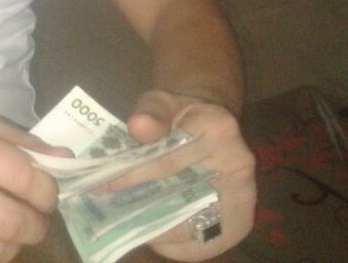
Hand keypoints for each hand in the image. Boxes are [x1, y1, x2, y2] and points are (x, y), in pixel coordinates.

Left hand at [101, 90, 255, 260]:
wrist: (210, 123)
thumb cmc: (181, 114)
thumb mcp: (162, 101)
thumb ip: (150, 112)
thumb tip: (137, 126)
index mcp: (219, 129)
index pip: (168, 160)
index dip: (132, 176)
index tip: (102, 186)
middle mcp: (239, 165)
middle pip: (183, 198)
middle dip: (145, 208)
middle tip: (112, 213)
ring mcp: (244, 196)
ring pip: (195, 228)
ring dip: (159, 232)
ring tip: (128, 226)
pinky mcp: (241, 220)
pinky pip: (205, 244)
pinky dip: (176, 245)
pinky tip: (152, 234)